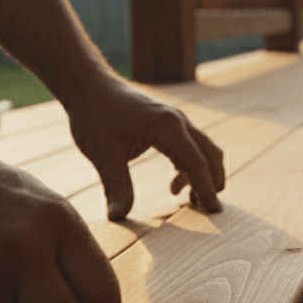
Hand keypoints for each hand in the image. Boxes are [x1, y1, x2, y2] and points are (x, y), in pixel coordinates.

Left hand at [65, 76, 223, 219]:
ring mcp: (175, 120)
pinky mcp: (168, 123)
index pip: (197, 163)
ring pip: (204, 150)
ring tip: (191, 201)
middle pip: (210, 155)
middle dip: (213, 182)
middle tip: (209, 211)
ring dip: (202, 175)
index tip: (215, 212)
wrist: (88, 85)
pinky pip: (191, 146)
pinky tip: (175, 184)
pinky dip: (190, 167)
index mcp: (168, 127)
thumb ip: (116, 186)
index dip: (207, 189)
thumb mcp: (102, 154)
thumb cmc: (94, 116)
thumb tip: (117, 217)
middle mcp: (178, 121)